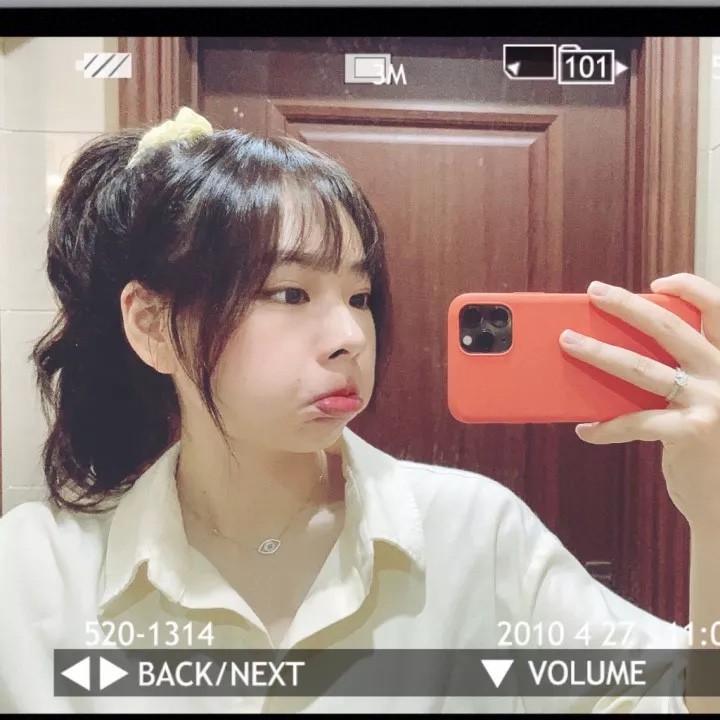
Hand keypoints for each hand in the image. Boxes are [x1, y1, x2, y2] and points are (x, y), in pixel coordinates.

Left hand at [559, 273, 719, 532]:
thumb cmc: (712, 450)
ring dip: (598, 352)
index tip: (656, 282)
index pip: (718, 310)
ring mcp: (712, 402)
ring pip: (641, 368)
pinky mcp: (692, 431)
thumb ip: (683, 379)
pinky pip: (633, 420)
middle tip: (595, 292)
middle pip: (670, 328)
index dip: (690, 288)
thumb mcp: (707, 404)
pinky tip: (586, 429)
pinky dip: (605, 426)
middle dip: (627, 305)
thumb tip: (621, 356)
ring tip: (568, 341)